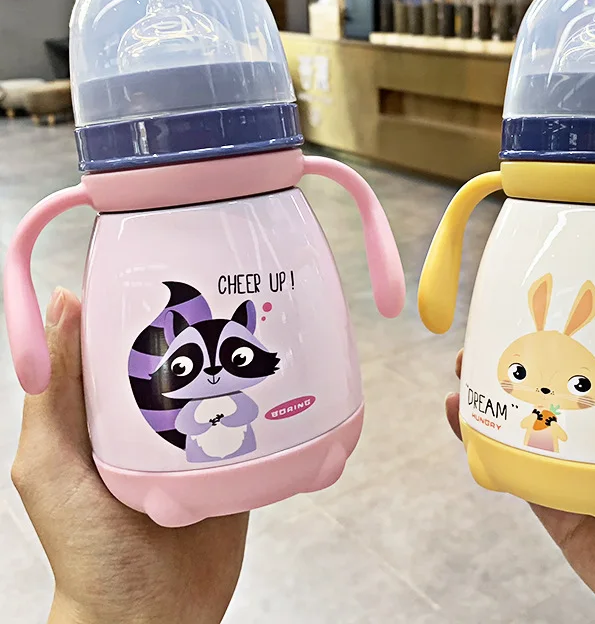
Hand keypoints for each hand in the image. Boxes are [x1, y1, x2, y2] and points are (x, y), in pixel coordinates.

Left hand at [11, 289, 248, 623]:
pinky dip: (268, 403)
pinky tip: (283, 380)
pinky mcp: (234, 464)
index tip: (164, 268)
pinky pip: (256, 425)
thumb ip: (54, 392)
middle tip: (229, 287)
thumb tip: (63, 305)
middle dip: (204, 326)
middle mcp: (154, 421)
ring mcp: (198, 443)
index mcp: (108, 413)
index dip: (142, 305)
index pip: (126, 343)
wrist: (150, 617)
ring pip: (224, 386)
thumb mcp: (50, 463)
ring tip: (264, 327)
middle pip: (183, 358)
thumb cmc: (87, 549)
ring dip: (242, 361)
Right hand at [445, 302, 594, 622]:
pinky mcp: (562, 516)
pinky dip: (489, 451)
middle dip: (521, 358)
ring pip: (529, 429)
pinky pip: (521, 478)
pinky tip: (469, 426)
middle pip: (557, 390)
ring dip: (493, 399)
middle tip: (493, 330)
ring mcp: (583, 478)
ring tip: (469, 371)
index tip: (554, 299)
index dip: (578, 331)